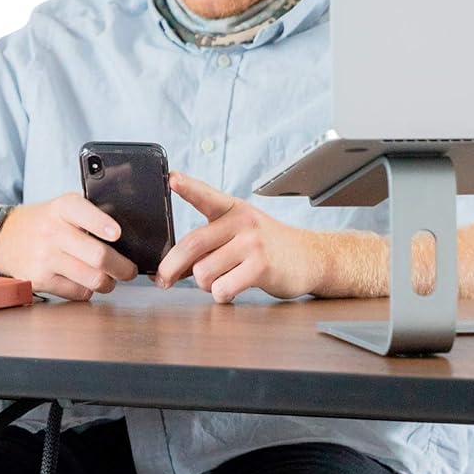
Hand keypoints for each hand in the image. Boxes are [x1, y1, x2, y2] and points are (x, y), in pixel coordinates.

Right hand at [0, 194, 138, 300]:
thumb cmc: (43, 223)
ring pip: (92, 279)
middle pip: (98, 256)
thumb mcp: (62, 207)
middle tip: (129, 271)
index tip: (117, 234)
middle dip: (122, 268)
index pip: (85, 213)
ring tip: (110, 279)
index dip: (103, 225)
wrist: (3, 238)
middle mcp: (53, 232)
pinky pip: (77, 292)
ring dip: (108, 283)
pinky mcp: (40, 280)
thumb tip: (127, 228)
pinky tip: (84, 282)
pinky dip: (87, 290)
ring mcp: (45, 258)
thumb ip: (91, 212)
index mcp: (62, 208)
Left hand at [156, 172, 324, 302]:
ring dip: (205, 285)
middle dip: (170, 267)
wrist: (310, 258)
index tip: (171, 178)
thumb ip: (207, 246)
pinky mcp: (261, 266)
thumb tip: (169, 270)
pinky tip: (233, 289)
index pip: (206, 196)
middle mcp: (242, 222)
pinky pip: (221, 289)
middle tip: (163, 281)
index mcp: (233, 210)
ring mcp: (253, 243)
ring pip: (203, 272)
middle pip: (192, 245)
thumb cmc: (267, 249)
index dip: (187, 187)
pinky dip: (221, 295)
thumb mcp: (239, 235)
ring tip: (222, 280)